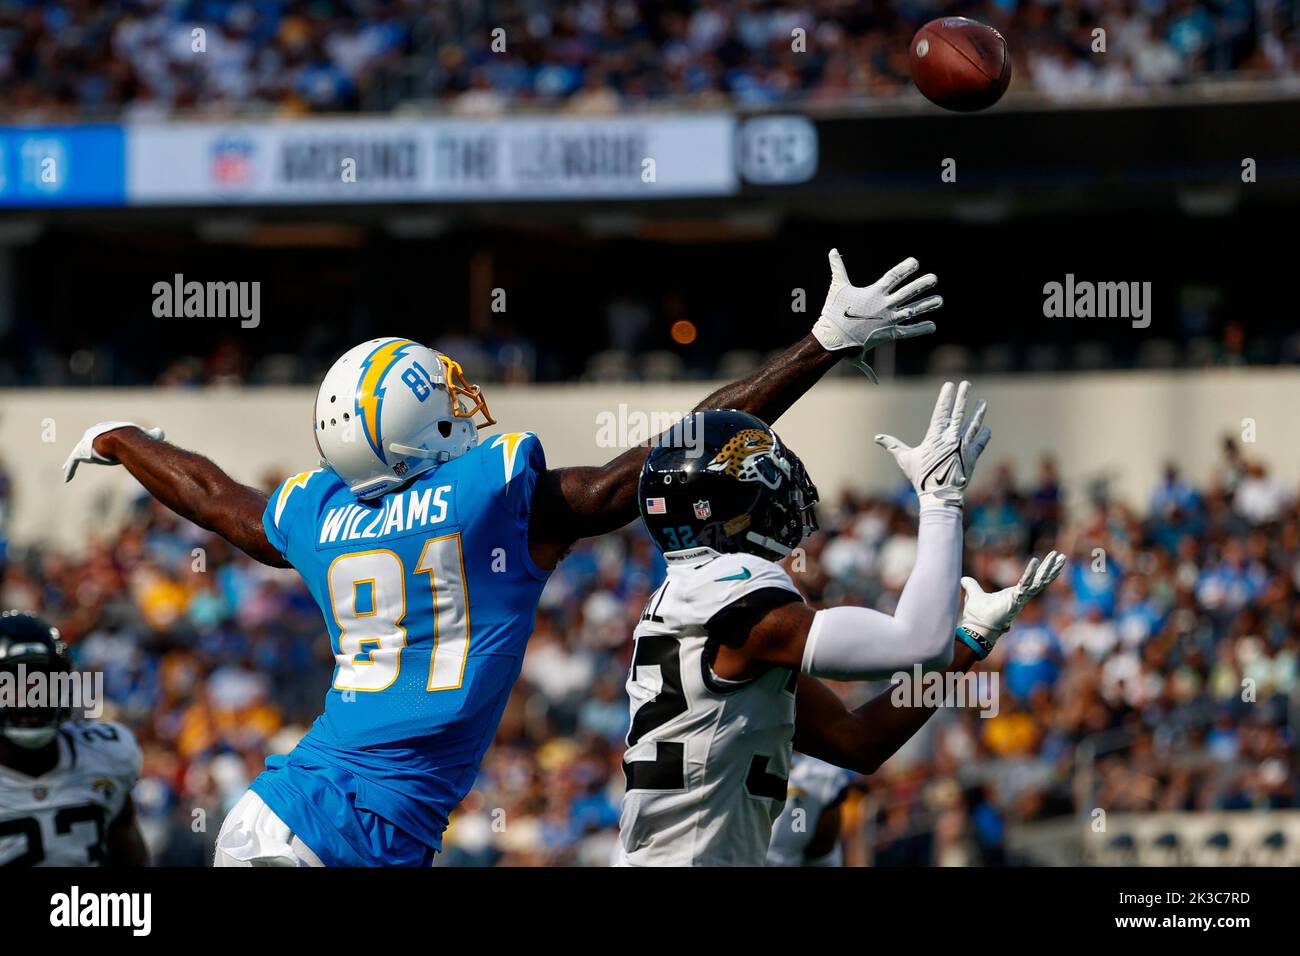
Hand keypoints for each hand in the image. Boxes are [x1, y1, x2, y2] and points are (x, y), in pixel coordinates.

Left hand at [62, 422, 163, 482]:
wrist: (122, 439)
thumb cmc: (135, 438)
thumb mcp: (145, 435)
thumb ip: (151, 434)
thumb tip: (160, 432)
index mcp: (107, 428)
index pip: (102, 436)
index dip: (102, 444)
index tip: (101, 450)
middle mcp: (93, 433)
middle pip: (87, 444)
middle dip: (84, 450)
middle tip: (83, 456)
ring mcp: (85, 443)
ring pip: (77, 454)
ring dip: (72, 462)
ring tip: (66, 468)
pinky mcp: (80, 452)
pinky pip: (73, 462)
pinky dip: (70, 470)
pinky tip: (66, 478)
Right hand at [811, 249, 941, 382]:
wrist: (834, 338)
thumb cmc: (834, 312)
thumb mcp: (837, 287)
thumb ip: (838, 268)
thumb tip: (832, 250)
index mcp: (874, 292)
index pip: (894, 276)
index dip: (905, 268)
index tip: (915, 262)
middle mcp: (884, 305)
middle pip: (908, 292)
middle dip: (922, 284)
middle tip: (934, 279)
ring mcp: (888, 320)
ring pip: (912, 311)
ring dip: (927, 305)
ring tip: (939, 300)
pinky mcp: (888, 334)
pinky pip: (908, 331)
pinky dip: (920, 329)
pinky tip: (932, 326)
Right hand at [874, 380, 989, 509]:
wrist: (940, 495)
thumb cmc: (921, 477)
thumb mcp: (905, 459)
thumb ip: (893, 445)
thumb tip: (877, 438)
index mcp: (935, 436)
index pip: (941, 411)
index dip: (946, 397)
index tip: (949, 385)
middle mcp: (951, 438)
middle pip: (959, 413)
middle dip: (963, 397)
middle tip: (966, 384)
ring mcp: (964, 447)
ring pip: (974, 425)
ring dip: (979, 413)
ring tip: (983, 403)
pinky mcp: (972, 456)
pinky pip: (981, 442)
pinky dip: (984, 434)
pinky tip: (986, 428)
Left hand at [957, 550, 1066, 656]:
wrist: (976, 628)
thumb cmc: (978, 615)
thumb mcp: (974, 595)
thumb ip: (971, 586)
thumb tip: (963, 580)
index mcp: (1014, 594)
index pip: (1032, 580)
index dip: (1040, 570)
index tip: (1049, 561)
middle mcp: (1021, 596)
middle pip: (1041, 580)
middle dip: (1051, 568)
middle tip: (1062, 556)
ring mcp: (1020, 598)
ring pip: (1040, 581)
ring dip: (1049, 569)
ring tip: (1060, 557)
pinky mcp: (1016, 599)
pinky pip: (1025, 584)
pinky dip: (1030, 572)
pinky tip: (1035, 560)